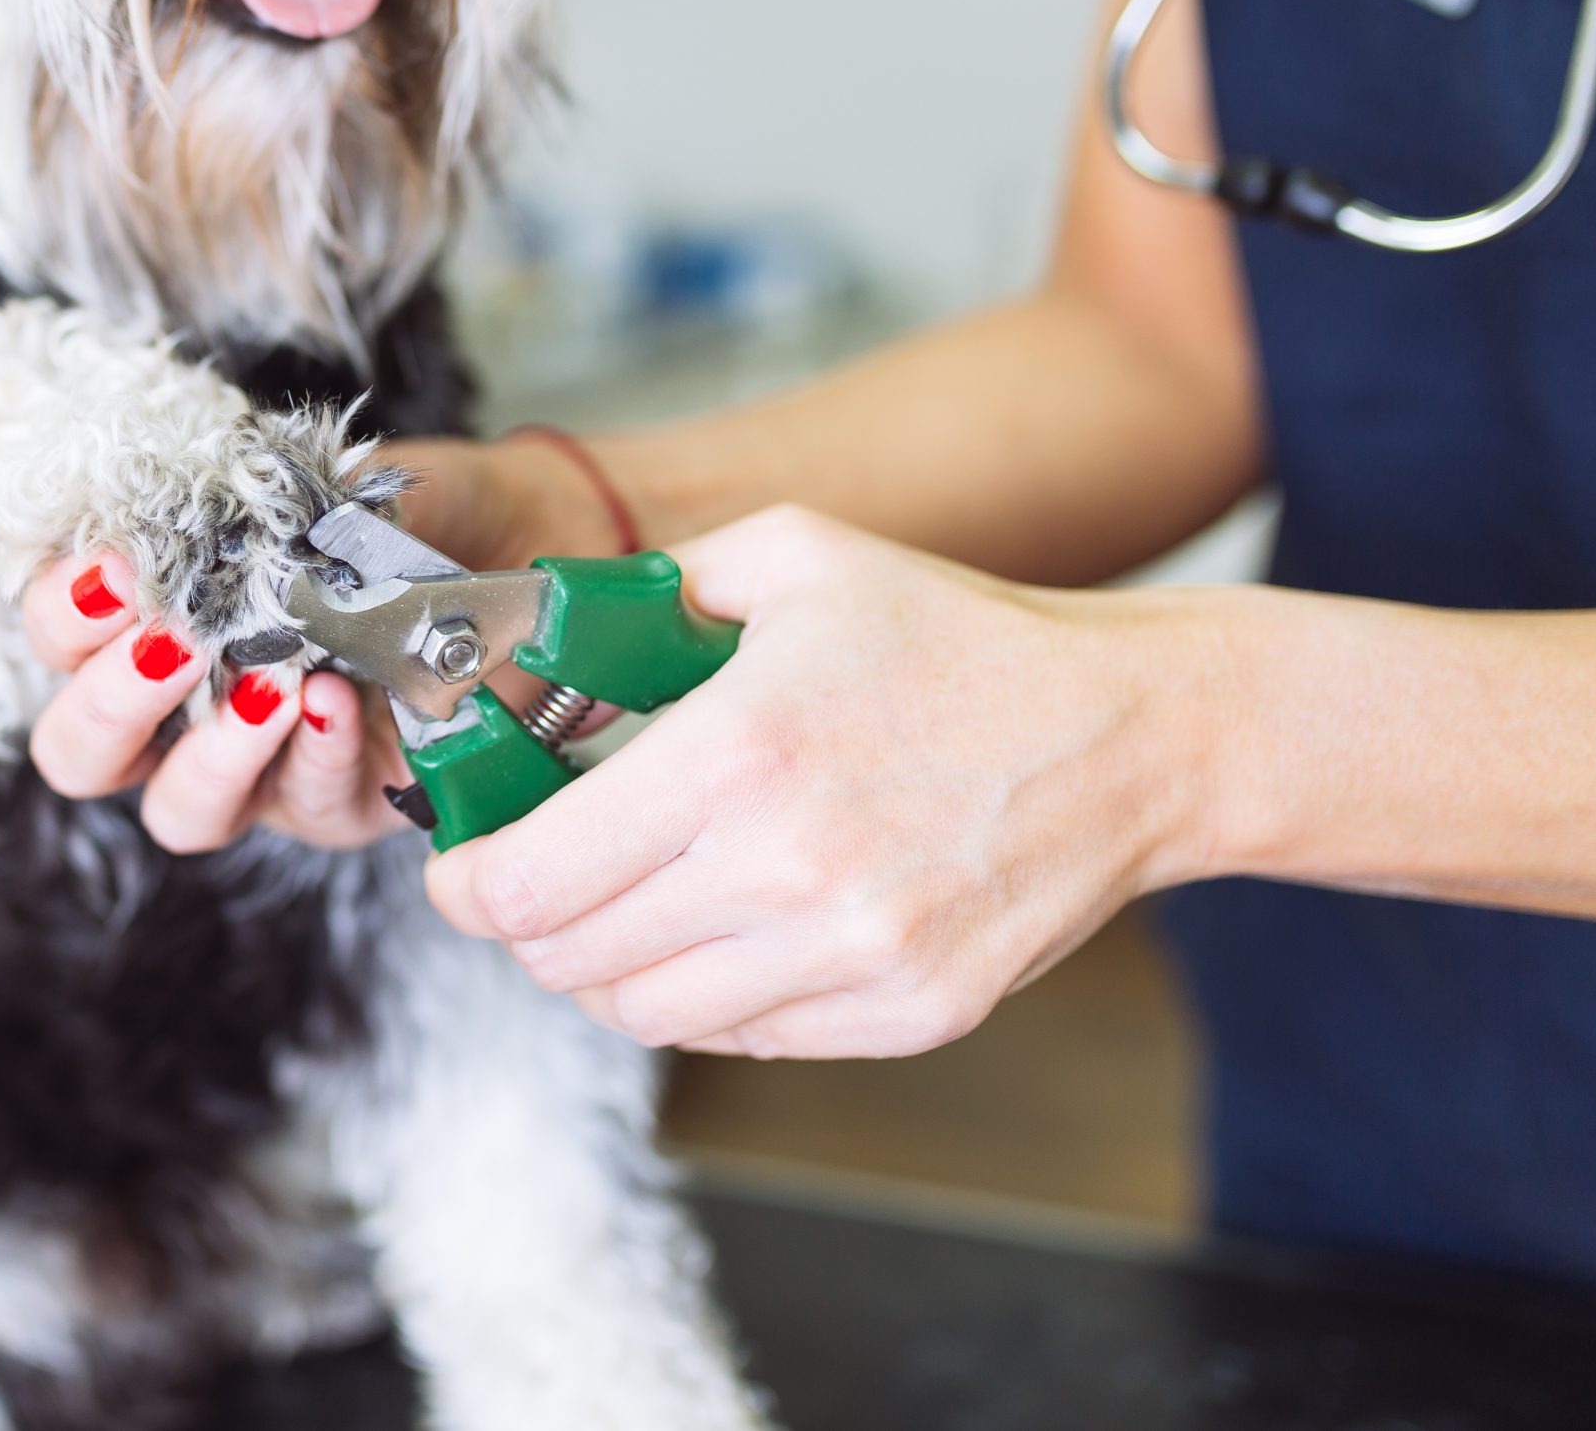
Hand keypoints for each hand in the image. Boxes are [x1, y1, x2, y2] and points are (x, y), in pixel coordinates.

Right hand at [21, 435, 632, 852]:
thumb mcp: (316, 485)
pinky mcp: (344, 806)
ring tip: (268, 683)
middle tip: (166, 642)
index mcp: (151, 624)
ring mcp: (260, 773)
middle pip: (82, 755)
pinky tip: (339, 700)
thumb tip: (208, 504)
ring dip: (211, 750)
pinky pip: (309, 801)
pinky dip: (318, 749)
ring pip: (182, 811)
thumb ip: (250, 498)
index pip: (58, 640)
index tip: (113, 569)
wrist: (522, 542)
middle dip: (110, 703)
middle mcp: (184, 714)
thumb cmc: (398, 513)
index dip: (63, 615)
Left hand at [425, 505, 1217, 1059]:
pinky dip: (701, 995)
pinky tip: (722, 926)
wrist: (1135, 733)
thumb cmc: (958, 638)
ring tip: (624, 903)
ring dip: (605, 967)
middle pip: (570, 959)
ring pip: (644, 1012)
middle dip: (525, 923)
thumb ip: (647, 592)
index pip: (530, 879)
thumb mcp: (791, 558)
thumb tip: (540, 639)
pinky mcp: (905, 1012)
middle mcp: (785, 870)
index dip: (465, 884)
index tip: (460, 866)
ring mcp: (851, 955)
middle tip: (535, 878)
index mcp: (737, 752)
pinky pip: (741, 1037)